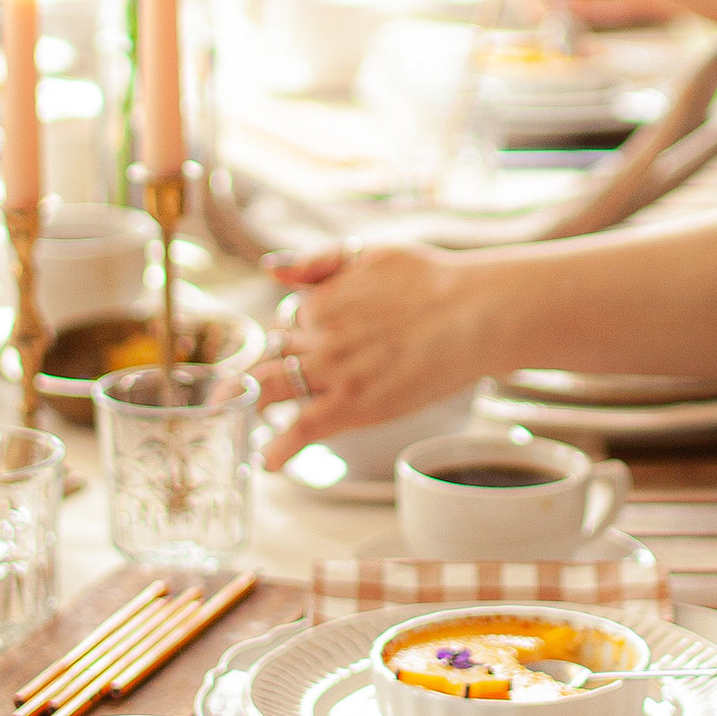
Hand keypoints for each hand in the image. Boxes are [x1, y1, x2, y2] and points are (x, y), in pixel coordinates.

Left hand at [256, 242, 490, 462]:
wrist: (473, 313)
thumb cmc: (433, 282)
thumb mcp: (370, 254)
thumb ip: (319, 261)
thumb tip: (271, 267)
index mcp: (321, 301)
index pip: (292, 323)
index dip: (302, 334)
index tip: (317, 344)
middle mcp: (319, 337)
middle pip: (277, 356)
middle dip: (275, 367)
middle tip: (273, 385)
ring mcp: (333, 373)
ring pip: (274, 389)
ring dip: (252, 403)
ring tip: (243, 416)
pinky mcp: (353, 405)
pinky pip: (303, 429)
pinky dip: (280, 447)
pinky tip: (268, 461)